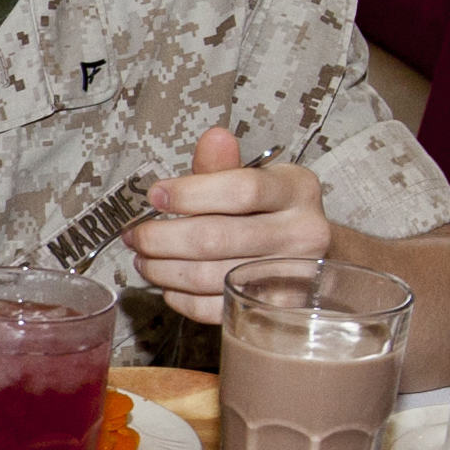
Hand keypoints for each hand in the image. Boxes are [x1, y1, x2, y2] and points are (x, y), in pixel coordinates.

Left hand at [121, 125, 333, 313]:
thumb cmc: (274, 213)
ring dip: (163, 269)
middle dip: (162, 238)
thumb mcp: (258, 179)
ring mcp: (292, 277)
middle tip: (136, 236)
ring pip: (209, 276)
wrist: (313, 258)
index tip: (155, 196)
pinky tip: (169, 284)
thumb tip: (212, 138)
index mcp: (296, 190)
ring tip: (144, 259)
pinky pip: (214, 308)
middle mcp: (302, 233)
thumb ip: (226, 165)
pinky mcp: (275, 311)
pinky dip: (181, 298)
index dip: (189, 194)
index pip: (240, 190)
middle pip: (216, 238)